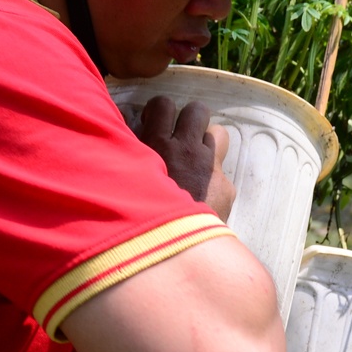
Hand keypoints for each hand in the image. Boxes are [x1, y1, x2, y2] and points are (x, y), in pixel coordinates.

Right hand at [132, 96, 233, 219]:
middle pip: (198, 111)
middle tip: (181, 136)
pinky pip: (222, 174)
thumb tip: (125, 137)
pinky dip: (212, 182)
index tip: (154, 123)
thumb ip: (129, 155)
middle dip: (191, 119)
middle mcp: (187, 150)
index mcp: (157, 144)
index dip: (160, 110)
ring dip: (206, 145)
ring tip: (195, 161)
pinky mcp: (225, 188)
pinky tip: (202, 197)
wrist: (169, 247)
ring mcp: (210, 167)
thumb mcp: (125, 177)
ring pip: (218, 135)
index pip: (162, 104)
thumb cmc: (139, 213)